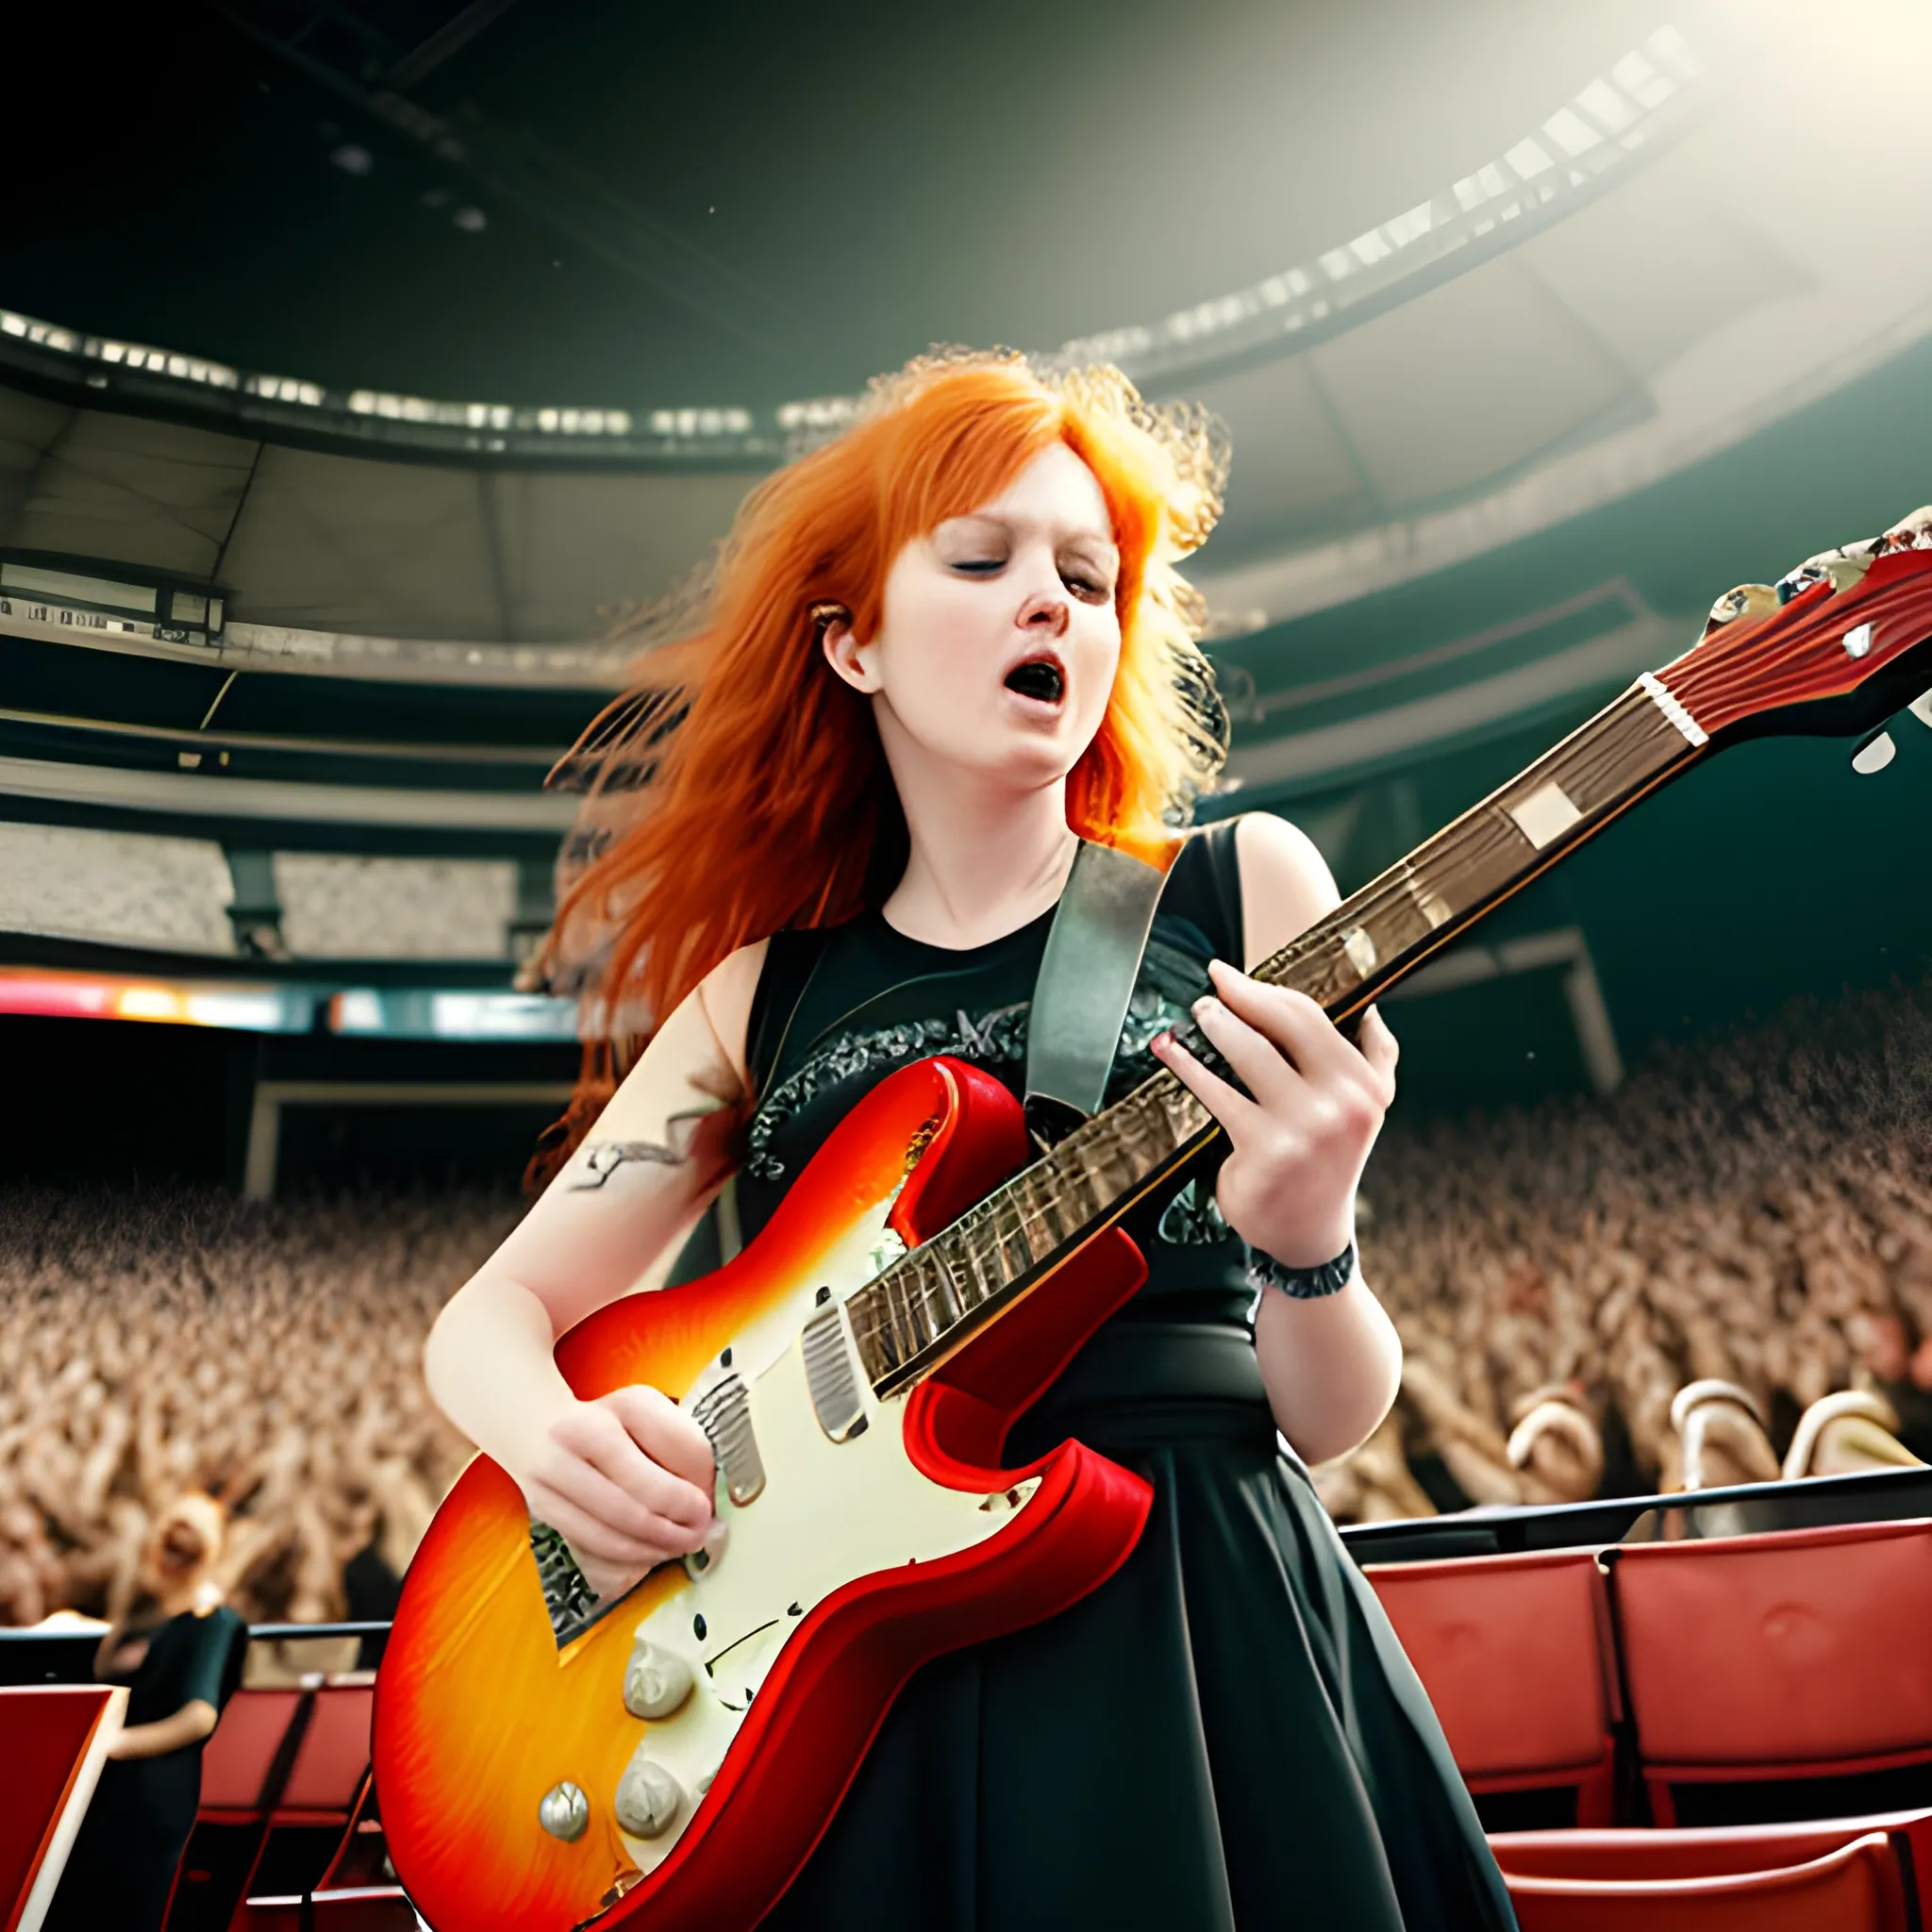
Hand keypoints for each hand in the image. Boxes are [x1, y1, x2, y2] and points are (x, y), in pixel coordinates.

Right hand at [518, 1386, 715, 1604]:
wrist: (536, 1425)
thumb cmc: (611, 1424)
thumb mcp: (652, 1417)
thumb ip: (682, 1451)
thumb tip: (704, 1507)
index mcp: (628, 1405)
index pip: (680, 1449)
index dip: (702, 1485)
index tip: (710, 1503)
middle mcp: (584, 1433)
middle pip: (644, 1496)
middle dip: (679, 1525)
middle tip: (700, 1535)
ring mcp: (555, 1471)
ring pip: (616, 1527)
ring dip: (655, 1546)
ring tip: (679, 1548)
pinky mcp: (543, 1506)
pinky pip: (593, 1542)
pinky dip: (627, 1555)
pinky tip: (648, 1552)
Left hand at [1152, 960, 1397, 1265]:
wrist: (1309, 1233)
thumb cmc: (1328, 1161)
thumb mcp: (1368, 1110)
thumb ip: (1375, 1057)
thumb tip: (1370, 1008)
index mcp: (1365, 1086)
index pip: (1312, 1017)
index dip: (1267, 989)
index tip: (1233, 976)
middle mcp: (1342, 1105)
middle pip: (1283, 1025)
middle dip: (1239, 997)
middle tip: (1211, 988)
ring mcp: (1304, 1129)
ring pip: (1249, 1053)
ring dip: (1214, 1025)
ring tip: (1196, 1015)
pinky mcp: (1265, 1150)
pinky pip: (1218, 1094)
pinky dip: (1187, 1066)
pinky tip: (1170, 1052)